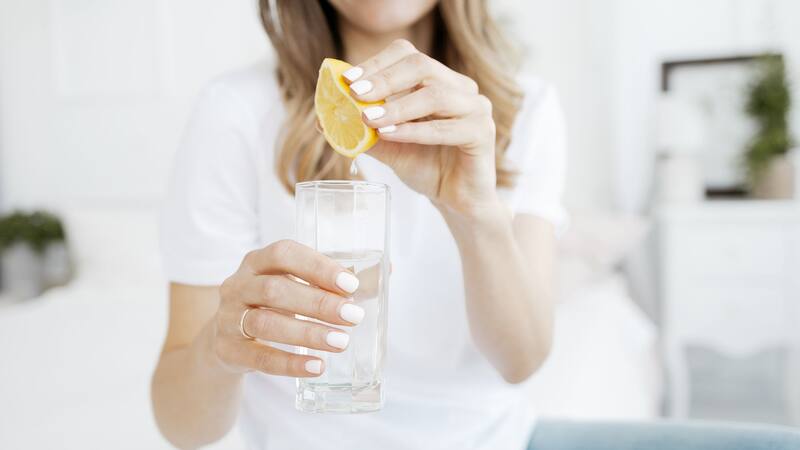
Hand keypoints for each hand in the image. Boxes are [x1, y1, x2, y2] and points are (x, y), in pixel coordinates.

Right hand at [210, 240, 363, 376]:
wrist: (226, 339)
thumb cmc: (273, 305)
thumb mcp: (295, 286)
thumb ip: (336, 280)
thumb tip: (387, 269)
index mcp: (257, 261)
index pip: (283, 253)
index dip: (317, 267)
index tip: (350, 285)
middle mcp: (237, 285)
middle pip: (275, 289)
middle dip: (318, 303)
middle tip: (353, 317)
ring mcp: (228, 317)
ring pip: (265, 322)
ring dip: (307, 333)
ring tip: (340, 342)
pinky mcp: (226, 349)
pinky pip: (258, 357)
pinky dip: (289, 363)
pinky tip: (317, 366)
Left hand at [344, 39, 499, 216]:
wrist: (455, 201)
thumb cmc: (426, 167)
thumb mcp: (388, 146)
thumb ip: (362, 131)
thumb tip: (323, 120)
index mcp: (439, 81)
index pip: (408, 55)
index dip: (377, 64)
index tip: (348, 80)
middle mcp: (460, 87)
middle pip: (422, 65)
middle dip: (383, 79)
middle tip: (355, 94)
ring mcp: (476, 108)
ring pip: (436, 94)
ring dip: (397, 107)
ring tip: (369, 120)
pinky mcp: (483, 133)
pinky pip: (447, 127)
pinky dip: (415, 131)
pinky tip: (391, 135)